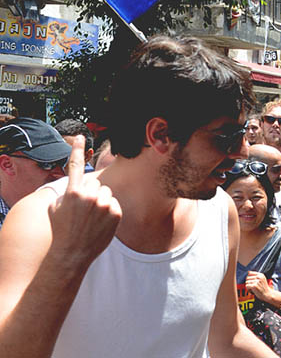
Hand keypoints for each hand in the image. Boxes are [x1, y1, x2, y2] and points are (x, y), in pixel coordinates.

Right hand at [48, 136, 121, 267]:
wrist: (72, 252)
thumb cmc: (61, 230)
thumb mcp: (56, 208)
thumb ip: (67, 193)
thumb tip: (76, 184)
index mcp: (72, 192)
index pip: (76, 166)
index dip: (76, 150)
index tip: (79, 136)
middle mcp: (89, 196)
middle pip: (96, 183)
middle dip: (91, 192)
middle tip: (84, 209)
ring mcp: (104, 204)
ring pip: (106, 192)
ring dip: (101, 200)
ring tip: (91, 217)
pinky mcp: (116, 212)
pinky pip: (114, 203)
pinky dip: (109, 210)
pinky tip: (100, 222)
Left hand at [245, 271, 275, 302]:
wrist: (267, 294)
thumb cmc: (264, 288)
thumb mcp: (262, 279)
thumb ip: (256, 275)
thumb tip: (248, 271)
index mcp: (261, 275)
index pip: (250, 273)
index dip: (249, 278)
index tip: (252, 282)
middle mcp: (259, 277)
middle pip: (247, 278)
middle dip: (249, 283)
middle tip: (254, 286)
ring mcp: (256, 281)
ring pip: (247, 282)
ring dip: (249, 286)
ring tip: (254, 289)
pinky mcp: (254, 286)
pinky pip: (247, 286)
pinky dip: (248, 289)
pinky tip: (253, 291)